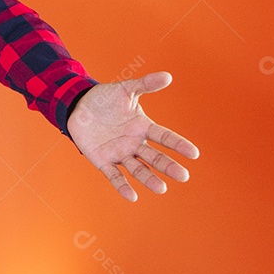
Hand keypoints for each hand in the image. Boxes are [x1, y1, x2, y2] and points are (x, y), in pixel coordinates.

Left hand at [66, 71, 198, 201]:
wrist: (79, 106)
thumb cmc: (105, 98)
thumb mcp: (126, 89)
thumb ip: (145, 84)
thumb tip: (168, 76)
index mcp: (142, 127)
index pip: (164, 137)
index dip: (178, 144)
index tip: (194, 153)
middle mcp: (134, 143)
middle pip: (154, 157)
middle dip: (168, 166)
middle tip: (183, 176)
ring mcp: (120, 153)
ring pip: (138, 168)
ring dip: (149, 179)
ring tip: (162, 189)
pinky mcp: (103, 160)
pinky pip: (114, 175)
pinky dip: (122, 186)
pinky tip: (132, 197)